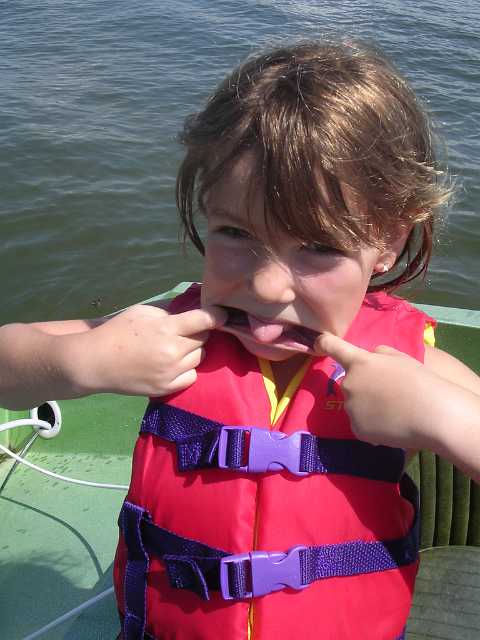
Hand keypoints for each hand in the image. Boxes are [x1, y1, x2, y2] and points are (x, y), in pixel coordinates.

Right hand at [69, 304, 226, 396]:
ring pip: (199, 357)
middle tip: (187, 330)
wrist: (96, 362)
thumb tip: (194, 309)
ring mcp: (170, 372)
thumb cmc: (118, 331)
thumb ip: (170, 312)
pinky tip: (174, 363)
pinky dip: (187, 369)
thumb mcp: (143, 312)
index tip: (223, 314)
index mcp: (167, 328)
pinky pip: (191, 376)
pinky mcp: (167, 388)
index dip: (217, 315)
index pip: (204, 320)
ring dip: (193, 350)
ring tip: (177, 347)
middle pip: (204, 339)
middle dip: (199, 332)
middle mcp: (173, 352)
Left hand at [315, 332, 434, 449]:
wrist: (433, 415)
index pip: (333, 346)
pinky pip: (361, 424)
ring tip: (394, 411)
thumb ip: (379, 354)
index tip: (319, 343)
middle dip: (363, 385)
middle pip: (349, 382)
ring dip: (368, 406)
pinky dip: (372, 425)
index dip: (324, 342)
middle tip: (388, 392)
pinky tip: (392, 424)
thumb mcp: (400, 357)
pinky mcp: (357, 430)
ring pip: (355, 404)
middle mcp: (348, 384)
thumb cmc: (420, 381)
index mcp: (359, 362)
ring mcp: (351, 408)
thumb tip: (370, 358)